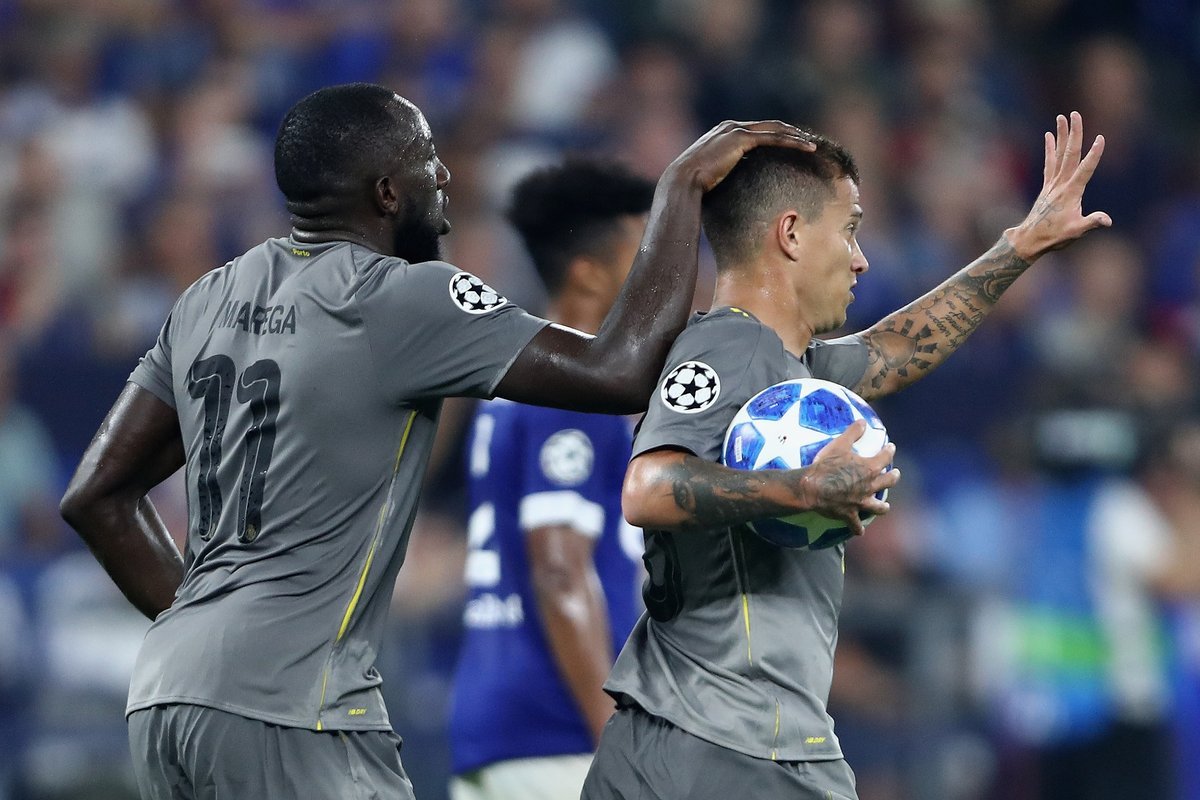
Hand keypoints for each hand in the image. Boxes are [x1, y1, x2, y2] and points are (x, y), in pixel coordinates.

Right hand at [665, 120, 816, 192]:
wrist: (682, 181)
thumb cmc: (691, 186)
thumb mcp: (710, 177)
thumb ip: (723, 174)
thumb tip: (732, 188)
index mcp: (722, 133)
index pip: (755, 130)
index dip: (774, 136)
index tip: (789, 144)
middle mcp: (729, 127)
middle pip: (768, 126)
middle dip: (789, 132)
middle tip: (806, 141)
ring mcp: (735, 130)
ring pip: (774, 129)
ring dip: (795, 136)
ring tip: (812, 145)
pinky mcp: (740, 138)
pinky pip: (774, 137)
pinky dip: (793, 142)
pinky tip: (807, 148)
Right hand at [802, 420, 899, 537]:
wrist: (813, 488)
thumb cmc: (826, 465)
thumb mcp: (839, 445)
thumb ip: (853, 433)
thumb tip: (863, 421)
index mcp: (869, 468)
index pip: (885, 458)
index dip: (889, 451)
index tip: (891, 447)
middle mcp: (869, 486)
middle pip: (888, 482)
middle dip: (893, 477)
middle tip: (895, 474)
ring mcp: (861, 502)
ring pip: (878, 507)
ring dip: (882, 506)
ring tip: (885, 506)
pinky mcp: (850, 514)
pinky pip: (856, 525)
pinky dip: (857, 528)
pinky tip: (859, 531)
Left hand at [1006, 111, 1111, 261]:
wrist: (1030, 239)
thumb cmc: (1055, 236)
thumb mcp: (1076, 232)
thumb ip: (1092, 223)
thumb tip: (1107, 220)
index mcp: (1071, 192)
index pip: (1085, 169)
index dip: (1094, 155)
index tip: (1101, 139)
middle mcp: (1061, 184)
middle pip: (1069, 154)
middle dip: (1074, 133)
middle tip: (1075, 114)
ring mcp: (1052, 183)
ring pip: (1059, 154)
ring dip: (1061, 135)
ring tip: (1062, 117)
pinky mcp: (1047, 186)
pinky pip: (1049, 163)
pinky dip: (1050, 148)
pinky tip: (1049, 135)